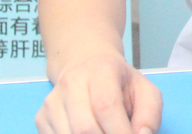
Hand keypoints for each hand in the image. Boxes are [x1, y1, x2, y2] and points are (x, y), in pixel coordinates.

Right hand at [35, 51, 161, 133]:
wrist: (86, 64)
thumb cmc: (119, 82)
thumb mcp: (144, 90)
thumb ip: (150, 114)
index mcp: (102, 71)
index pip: (106, 107)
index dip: (119, 132)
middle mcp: (72, 83)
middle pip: (84, 127)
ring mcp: (53, 101)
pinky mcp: (42, 117)